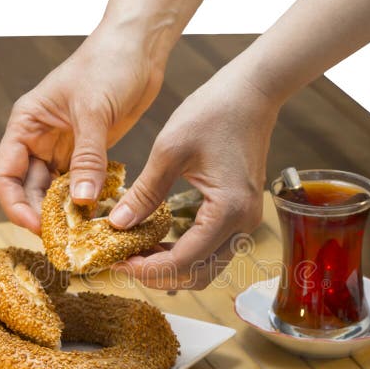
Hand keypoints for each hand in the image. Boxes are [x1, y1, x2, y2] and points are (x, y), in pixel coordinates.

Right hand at [0, 29, 164, 233]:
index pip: (6, 173)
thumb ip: (88, 158)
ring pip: (56, 191)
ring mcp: (65, 147)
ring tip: (80, 234)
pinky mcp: (90, 153)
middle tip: (63, 239)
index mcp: (27, 124)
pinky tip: (97, 217)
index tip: (36, 226)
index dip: (15, 204)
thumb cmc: (108, 65)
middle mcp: (40, 139)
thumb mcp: (94, 111)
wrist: (139, 50)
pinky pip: (81, 185)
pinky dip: (86, 202)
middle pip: (30, 189)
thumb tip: (81, 201)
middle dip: (42, 214)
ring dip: (65, 212)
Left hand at [109, 72, 279, 288]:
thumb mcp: (169, 151)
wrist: (251, 92)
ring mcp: (246, 221)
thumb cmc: (213, 112)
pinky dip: (186, 254)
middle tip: (123, 262)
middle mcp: (243, 224)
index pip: (183, 261)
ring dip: (173, 268)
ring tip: (138, 252)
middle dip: (159, 275)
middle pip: (198, 275)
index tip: (117, 263)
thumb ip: (144, 193)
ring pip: (207, 267)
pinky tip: (159, 240)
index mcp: (226, 210)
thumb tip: (117, 225)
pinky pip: (213, 249)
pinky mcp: (242, 213)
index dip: (147, 270)